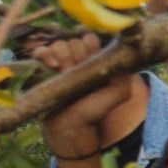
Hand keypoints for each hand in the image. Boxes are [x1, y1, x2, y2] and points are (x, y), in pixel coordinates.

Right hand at [35, 35, 133, 161]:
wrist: (72, 128)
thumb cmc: (96, 110)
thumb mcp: (120, 92)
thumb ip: (127, 74)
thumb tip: (122, 56)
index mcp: (94, 60)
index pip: (91, 39)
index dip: (91, 47)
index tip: (90, 61)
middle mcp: (77, 59)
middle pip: (75, 40)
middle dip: (77, 54)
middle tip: (76, 70)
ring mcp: (60, 64)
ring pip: (60, 44)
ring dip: (62, 55)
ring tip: (63, 70)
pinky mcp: (43, 70)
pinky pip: (41, 51)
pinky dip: (44, 53)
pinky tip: (51, 65)